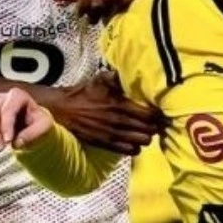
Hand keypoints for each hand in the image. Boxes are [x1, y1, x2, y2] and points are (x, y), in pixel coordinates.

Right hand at [0, 88, 52, 149]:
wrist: (32, 126)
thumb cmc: (39, 124)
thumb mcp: (44, 127)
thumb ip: (33, 133)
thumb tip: (17, 142)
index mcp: (18, 96)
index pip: (8, 109)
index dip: (6, 125)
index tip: (8, 141)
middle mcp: (2, 98)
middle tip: (0, 149)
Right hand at [43, 71, 161, 154]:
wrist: (63, 110)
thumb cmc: (84, 93)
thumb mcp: (101, 80)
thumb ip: (118, 77)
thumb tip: (133, 70)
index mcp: (120, 104)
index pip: (150, 114)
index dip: (157, 114)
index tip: (158, 112)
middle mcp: (119, 121)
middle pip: (149, 130)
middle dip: (154, 126)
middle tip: (154, 123)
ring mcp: (113, 135)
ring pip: (142, 142)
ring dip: (146, 137)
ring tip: (144, 132)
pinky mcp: (107, 144)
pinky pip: (130, 151)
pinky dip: (135, 147)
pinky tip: (134, 141)